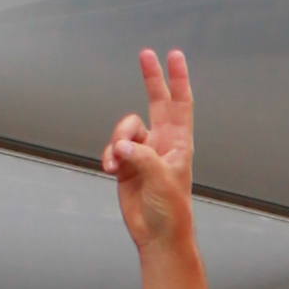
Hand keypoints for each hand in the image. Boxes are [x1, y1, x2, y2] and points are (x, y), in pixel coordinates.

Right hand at [103, 47, 193, 251]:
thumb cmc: (170, 210)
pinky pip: (112, 149)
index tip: (175, 56)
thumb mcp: (162, 180)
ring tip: (117, 162)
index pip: (181, 104)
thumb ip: (142, 157)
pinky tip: (110, 170)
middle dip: (151, 78)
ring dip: (117, 140)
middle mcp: (161, 143)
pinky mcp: (125, 165)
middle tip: (146, 53)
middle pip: (156, 102)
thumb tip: (121, 146)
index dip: (178, 79)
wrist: (156, 235)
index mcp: (179, 143)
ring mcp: (142, 152)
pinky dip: (108, 156)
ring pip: (124, 129)